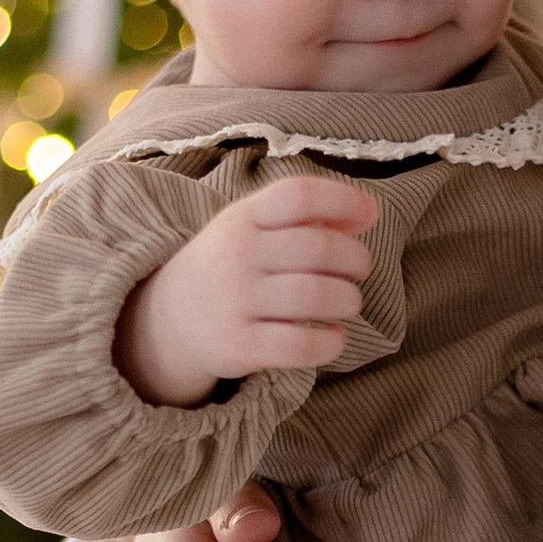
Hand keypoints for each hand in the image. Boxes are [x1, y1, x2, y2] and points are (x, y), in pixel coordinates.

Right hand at [115, 175, 379, 409]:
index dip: (344, 200)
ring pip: (317, 296)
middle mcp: (237, 254)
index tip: (371, 215)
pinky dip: (332, 342)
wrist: (171, 318)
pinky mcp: (240, 346)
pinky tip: (333, 335)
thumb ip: (308, 217)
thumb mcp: (255, 228)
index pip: (298, 195)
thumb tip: (366, 214)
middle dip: (356, 259)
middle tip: (359, 269)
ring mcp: (236, 301)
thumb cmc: (232, 265)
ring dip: (349, 300)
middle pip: (318, 247)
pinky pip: (303, 345)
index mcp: (243, 217)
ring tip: (347, 302)